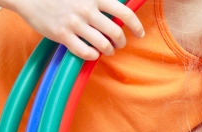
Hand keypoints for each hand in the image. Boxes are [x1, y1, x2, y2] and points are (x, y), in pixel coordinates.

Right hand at [9, 0, 144, 60]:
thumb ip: (100, 1)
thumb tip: (118, 12)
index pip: (125, 13)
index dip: (137, 26)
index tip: (139, 33)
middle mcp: (86, 9)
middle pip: (116, 33)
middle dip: (121, 42)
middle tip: (118, 43)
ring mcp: (74, 23)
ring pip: (103, 45)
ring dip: (109, 50)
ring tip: (106, 49)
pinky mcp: (62, 35)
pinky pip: (86, 52)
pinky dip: (93, 56)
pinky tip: (92, 53)